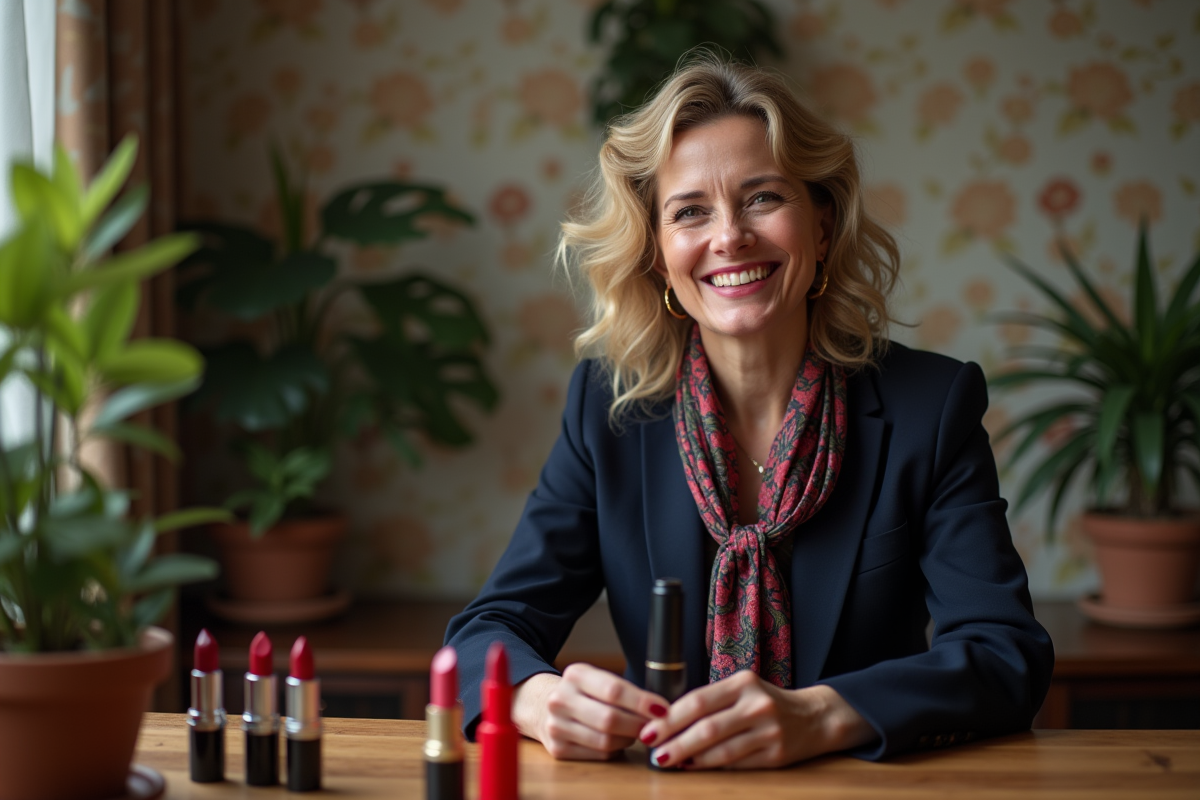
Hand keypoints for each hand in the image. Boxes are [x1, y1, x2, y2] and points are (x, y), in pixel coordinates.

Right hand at [512, 664, 670, 760]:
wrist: (543, 705)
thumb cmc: (583, 692)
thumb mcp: (597, 679)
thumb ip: (624, 690)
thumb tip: (660, 709)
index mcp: (575, 674)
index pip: (614, 690)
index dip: (642, 702)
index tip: (662, 709)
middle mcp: (561, 699)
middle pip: (610, 719)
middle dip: (639, 725)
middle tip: (656, 727)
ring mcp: (556, 725)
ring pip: (606, 741)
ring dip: (629, 739)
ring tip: (636, 732)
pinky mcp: (558, 748)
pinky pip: (598, 754)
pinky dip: (615, 750)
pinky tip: (618, 741)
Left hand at [636, 672, 875, 769]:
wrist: (815, 717)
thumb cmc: (767, 702)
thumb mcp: (742, 690)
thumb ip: (711, 701)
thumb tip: (667, 720)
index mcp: (744, 682)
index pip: (698, 701)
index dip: (670, 718)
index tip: (648, 729)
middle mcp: (757, 705)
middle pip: (707, 727)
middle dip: (675, 741)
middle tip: (653, 751)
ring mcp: (768, 732)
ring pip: (720, 750)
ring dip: (690, 758)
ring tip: (668, 761)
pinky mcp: (776, 755)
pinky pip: (736, 763)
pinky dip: (711, 766)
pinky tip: (694, 766)